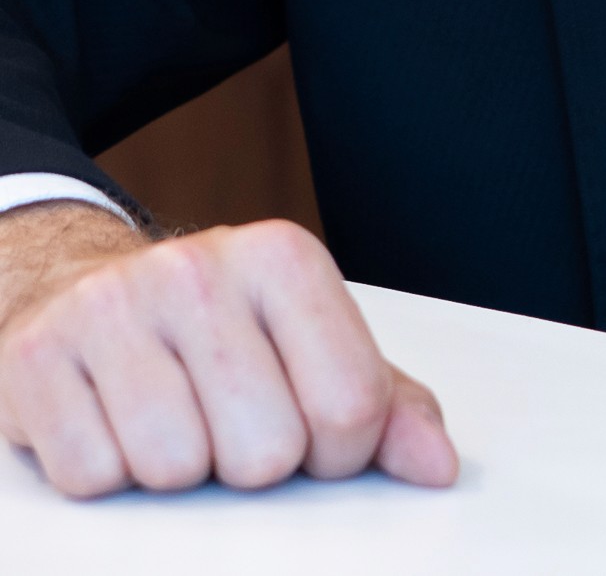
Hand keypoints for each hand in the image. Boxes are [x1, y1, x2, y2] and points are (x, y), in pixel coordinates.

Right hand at [0, 204, 457, 496]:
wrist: (85, 292)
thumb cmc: (215, 333)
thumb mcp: (307, 348)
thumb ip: (385, 405)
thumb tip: (437, 465)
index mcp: (283, 258)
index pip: (351, 404)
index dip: (336, 454)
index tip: (310, 435)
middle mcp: (199, 266)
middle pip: (265, 452)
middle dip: (249, 463)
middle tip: (223, 422)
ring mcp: (115, 305)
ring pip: (176, 467)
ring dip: (175, 471)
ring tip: (168, 417)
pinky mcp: (41, 354)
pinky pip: (94, 475)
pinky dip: (104, 471)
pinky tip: (110, 421)